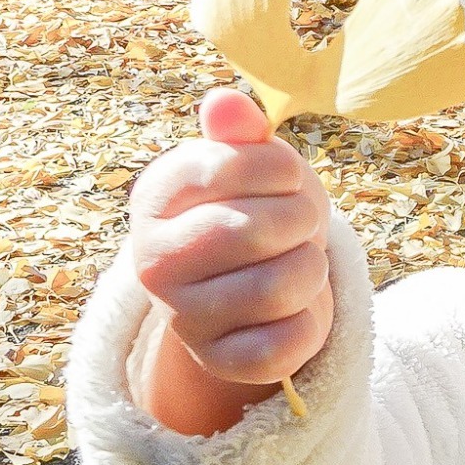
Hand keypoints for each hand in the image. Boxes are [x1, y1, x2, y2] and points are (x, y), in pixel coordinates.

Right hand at [129, 88, 332, 407]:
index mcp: (157, 196)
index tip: (286, 178)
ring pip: (279, 286)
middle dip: (300, 220)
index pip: (228, 165)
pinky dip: (311, 321)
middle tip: (298, 224)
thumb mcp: (255, 165)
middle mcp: (153, 259)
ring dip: (310, 269)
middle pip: (254, 230)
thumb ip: (240, 132)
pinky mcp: (221, 361)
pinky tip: (293, 309)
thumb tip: (225, 103)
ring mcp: (183, 317)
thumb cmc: (259, 209)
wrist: (254, 289)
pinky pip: (289, 342)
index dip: (281, 168)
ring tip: (296, 263)